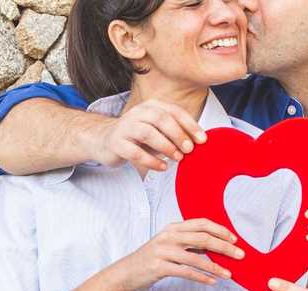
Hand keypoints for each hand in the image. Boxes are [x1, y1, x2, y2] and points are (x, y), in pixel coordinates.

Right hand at [85, 99, 205, 171]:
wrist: (105, 140)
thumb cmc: (138, 136)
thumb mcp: (158, 130)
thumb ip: (175, 132)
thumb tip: (199, 142)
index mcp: (151, 106)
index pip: (174, 111)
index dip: (190, 125)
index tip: (202, 140)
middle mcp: (138, 113)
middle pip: (161, 119)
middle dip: (178, 134)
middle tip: (189, 149)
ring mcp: (125, 127)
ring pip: (148, 133)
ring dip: (166, 147)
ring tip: (177, 158)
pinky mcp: (116, 143)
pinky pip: (135, 152)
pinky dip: (151, 160)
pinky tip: (162, 167)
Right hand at [111, 218, 243, 290]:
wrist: (126, 273)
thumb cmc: (151, 259)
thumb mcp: (169, 245)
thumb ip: (189, 242)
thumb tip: (214, 244)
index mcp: (173, 228)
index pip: (201, 224)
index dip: (220, 230)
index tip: (235, 239)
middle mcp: (168, 237)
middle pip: (202, 238)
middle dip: (224, 247)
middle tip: (240, 255)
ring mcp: (163, 252)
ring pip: (196, 257)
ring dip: (215, 267)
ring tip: (228, 274)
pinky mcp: (159, 267)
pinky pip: (186, 272)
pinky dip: (201, 277)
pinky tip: (211, 282)